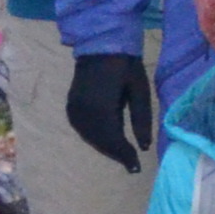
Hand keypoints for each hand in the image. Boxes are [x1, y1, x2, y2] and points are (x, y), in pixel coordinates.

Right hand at [65, 51, 154, 170]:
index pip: (114, 139)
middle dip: (117, 154)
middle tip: (132, 164)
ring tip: (123, 155)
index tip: (136, 167)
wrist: (100, 46)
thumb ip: (141, 120)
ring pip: (90, 138)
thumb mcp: (140, 91)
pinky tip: (108, 141)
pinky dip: (96, 139)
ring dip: (106, 148)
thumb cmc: (125, 66)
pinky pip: (83, 130)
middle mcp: (83, 112)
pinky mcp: (70, 107)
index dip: (125, 155)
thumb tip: (143, 147)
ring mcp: (73, 109)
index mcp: (101, 107)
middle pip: (100, 142)